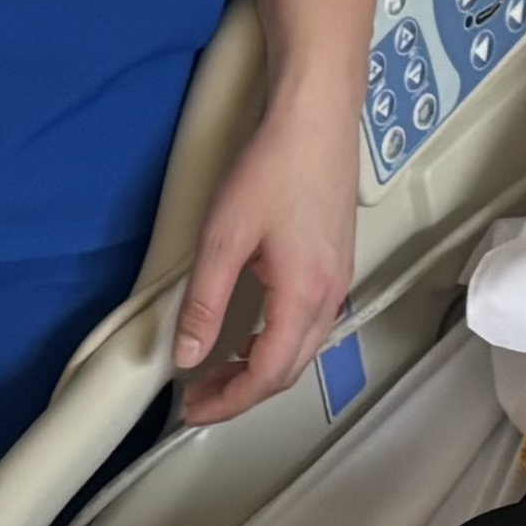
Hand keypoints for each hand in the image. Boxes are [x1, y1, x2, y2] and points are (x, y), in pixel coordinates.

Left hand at [171, 97, 358, 423]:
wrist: (315, 117)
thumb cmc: (276, 164)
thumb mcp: (224, 237)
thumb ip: (204, 302)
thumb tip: (187, 353)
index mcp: (304, 295)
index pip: (268, 374)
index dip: (229, 401)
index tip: (195, 408)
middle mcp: (329, 295)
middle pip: (289, 369)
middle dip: (243, 392)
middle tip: (200, 395)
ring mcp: (338, 279)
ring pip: (303, 349)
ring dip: (262, 367)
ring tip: (220, 367)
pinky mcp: (337, 262)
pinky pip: (311, 323)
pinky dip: (279, 341)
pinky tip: (254, 329)